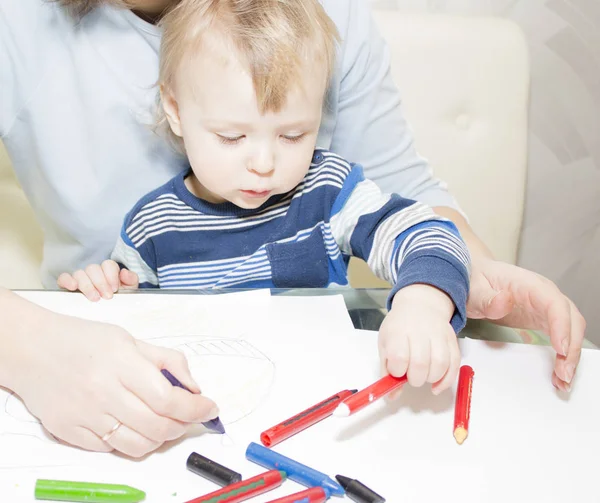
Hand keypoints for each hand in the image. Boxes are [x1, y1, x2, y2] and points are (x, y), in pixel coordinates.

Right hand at [9, 311, 217, 457]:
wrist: (31, 349)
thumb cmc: (83, 340)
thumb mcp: (129, 338)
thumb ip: (165, 360)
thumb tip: (194, 387)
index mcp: (121, 363)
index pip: (168, 399)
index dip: (195, 409)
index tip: (210, 408)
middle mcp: (103, 392)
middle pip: (157, 427)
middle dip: (184, 426)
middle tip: (190, 418)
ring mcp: (85, 415)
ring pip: (137, 445)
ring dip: (161, 439)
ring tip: (166, 424)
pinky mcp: (69, 432)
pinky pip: (111, 449)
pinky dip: (131, 441)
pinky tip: (134, 425)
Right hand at [57, 260, 138, 300]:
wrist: (108, 315)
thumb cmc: (118, 301)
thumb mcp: (129, 291)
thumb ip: (131, 280)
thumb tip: (124, 273)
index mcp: (108, 272)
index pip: (108, 264)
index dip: (111, 275)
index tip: (115, 289)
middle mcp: (94, 273)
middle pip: (93, 268)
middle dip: (100, 282)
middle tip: (106, 297)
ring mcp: (80, 278)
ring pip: (80, 273)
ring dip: (87, 285)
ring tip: (94, 298)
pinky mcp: (67, 285)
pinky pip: (63, 278)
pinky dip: (67, 280)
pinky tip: (73, 287)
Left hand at [379, 284, 459, 395]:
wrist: (420, 304)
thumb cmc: (399, 327)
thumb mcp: (385, 343)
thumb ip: (386, 370)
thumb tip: (390, 397)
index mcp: (398, 331)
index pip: (399, 357)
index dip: (398, 371)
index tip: (396, 371)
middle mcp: (420, 331)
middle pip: (421, 363)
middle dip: (414, 378)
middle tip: (410, 376)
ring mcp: (439, 335)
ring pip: (440, 364)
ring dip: (431, 378)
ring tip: (422, 376)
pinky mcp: (453, 340)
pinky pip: (455, 364)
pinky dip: (446, 381)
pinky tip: (436, 386)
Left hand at [467, 256, 584, 391]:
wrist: (472, 278)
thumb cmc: (474, 281)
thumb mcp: (473, 289)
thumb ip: (486, 298)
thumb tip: (503, 301)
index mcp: (528, 284)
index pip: (554, 303)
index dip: (562, 326)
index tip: (561, 349)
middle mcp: (543, 294)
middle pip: (570, 319)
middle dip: (572, 347)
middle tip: (563, 373)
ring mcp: (546, 307)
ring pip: (571, 330)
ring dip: (571, 356)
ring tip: (562, 380)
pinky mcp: (543, 319)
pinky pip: (561, 337)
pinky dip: (563, 356)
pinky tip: (557, 374)